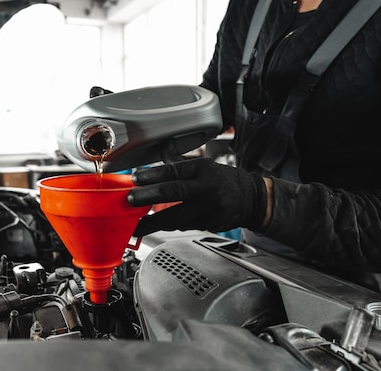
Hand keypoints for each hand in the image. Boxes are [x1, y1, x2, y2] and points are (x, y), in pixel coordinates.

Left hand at [127, 158, 267, 236]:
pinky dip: (169, 225)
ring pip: (176, 216)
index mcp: (201, 169)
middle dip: (148, 197)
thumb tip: (155, 155)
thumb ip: (179, 163)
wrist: (251, 199)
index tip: (135, 179)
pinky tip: (157, 225)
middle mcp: (205, 187)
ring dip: (153, 221)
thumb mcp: (204, 165)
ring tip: (136, 225)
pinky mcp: (208, 224)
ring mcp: (208, 208)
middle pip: (173, 192)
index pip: (173, 171)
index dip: (152, 175)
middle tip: (130, 200)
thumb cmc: (223, 180)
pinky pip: (184, 225)